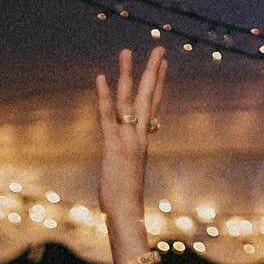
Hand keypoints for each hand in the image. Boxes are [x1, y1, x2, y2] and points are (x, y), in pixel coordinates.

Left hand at [95, 48, 166, 229]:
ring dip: (127, 75)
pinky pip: (107, 118)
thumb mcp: (127, 176)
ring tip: (126, 52)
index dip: (159, 84)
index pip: (153, 107)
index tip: (164, 64)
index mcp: (142, 142)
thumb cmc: (125, 203)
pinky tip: (100, 79)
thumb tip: (126, 163)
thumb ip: (127, 163)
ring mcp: (126, 141)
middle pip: (147, 98)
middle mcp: (138, 137)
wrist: (127, 216)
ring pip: (128, 101)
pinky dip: (103, 97)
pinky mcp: (113, 147)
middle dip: (152, 71)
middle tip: (159, 47)